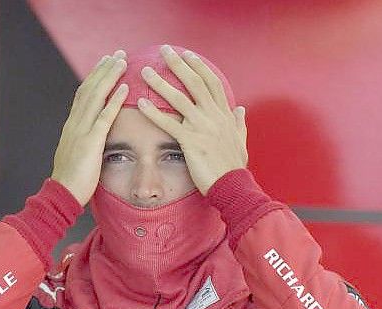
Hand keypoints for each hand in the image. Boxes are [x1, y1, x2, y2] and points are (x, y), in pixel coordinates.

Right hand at [50, 49, 128, 205]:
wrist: (62, 194)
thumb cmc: (71, 180)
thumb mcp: (77, 154)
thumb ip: (84, 141)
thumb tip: (93, 135)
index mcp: (71, 125)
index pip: (83, 94)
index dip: (94, 76)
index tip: (105, 62)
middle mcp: (75, 123)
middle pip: (89, 88)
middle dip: (104, 69)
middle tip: (118, 53)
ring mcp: (81, 131)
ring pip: (96, 96)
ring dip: (110, 76)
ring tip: (122, 61)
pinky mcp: (91, 142)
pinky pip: (104, 117)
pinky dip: (115, 100)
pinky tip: (125, 88)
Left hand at [136, 45, 246, 195]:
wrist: (233, 186)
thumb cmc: (234, 166)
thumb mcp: (241, 140)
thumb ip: (239, 123)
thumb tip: (240, 108)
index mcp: (224, 114)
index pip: (211, 83)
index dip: (199, 67)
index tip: (188, 55)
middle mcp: (213, 116)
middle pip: (194, 82)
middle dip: (178, 64)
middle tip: (164, 50)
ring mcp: (202, 128)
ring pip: (179, 99)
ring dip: (160, 83)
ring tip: (145, 71)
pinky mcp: (190, 142)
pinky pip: (169, 124)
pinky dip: (154, 113)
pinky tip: (141, 104)